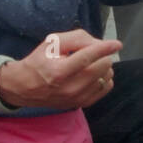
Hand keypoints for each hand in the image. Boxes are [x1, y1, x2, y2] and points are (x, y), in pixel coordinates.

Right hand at [0, 29, 120, 109]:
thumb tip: (99, 44)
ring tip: (90, 63)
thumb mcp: (52, 42)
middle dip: (102, 55)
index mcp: (59, 71)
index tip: (117, 44)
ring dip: (104, 66)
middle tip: (91, 51)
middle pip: (101, 68)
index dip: (104, 49)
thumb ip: (76, 38)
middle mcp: (70, 87)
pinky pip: (105, 88)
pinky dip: (104, 78)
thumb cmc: (39, 61)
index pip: (87, 58)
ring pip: (106, 77)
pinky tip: (94, 73)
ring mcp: (77, 98)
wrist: (25, 87)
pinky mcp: (81, 103)